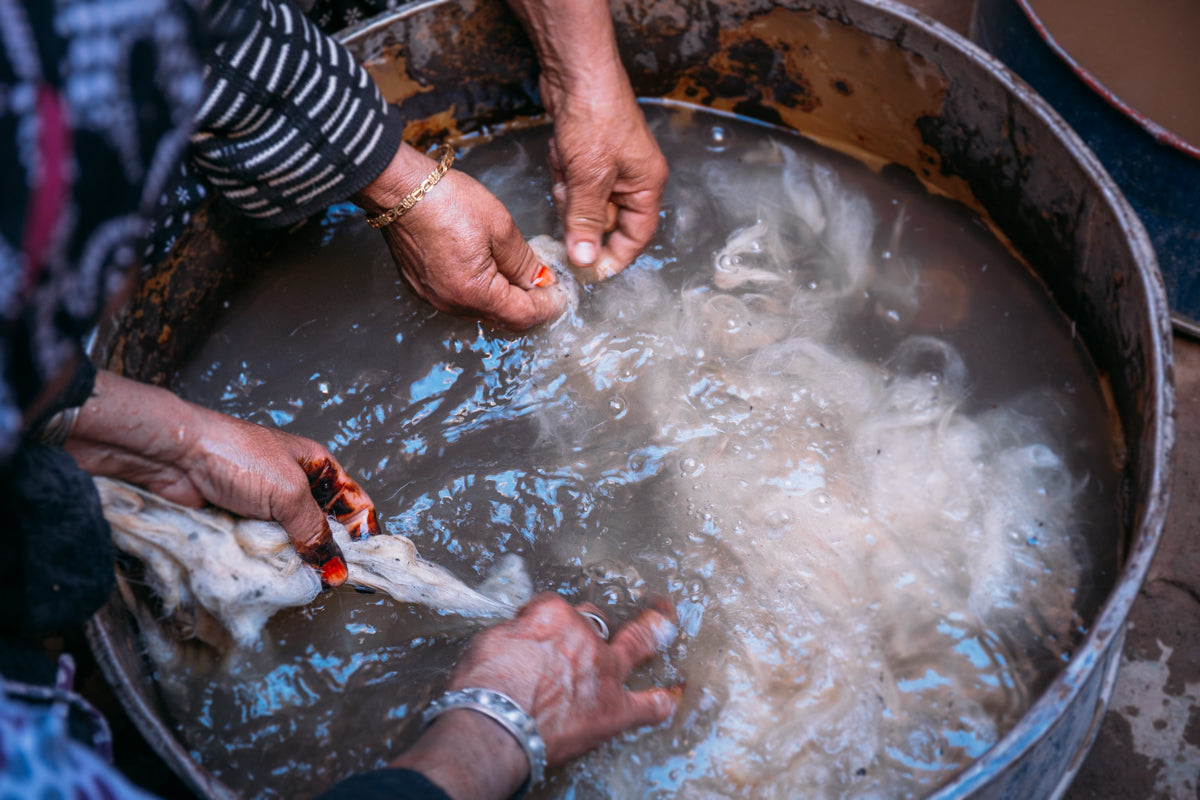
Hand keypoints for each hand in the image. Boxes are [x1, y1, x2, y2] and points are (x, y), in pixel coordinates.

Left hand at [64, 371, 378, 584]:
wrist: (175, 457)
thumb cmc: (238, 458)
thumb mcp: (289, 494)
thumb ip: (315, 533)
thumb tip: (338, 570)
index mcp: (317, 467)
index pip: (353, 502)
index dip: (362, 530)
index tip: (365, 563)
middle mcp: (295, 488)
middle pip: (324, 528)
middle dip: (328, 553)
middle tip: (331, 579)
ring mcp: (267, 509)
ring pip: (294, 544)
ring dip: (296, 561)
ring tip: (301, 579)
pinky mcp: (242, 526)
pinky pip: (265, 552)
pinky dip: (269, 564)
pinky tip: (273, 576)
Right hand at [355, 145, 566, 330]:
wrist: (399, 188)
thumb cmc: (447, 201)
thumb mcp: (500, 227)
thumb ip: (524, 261)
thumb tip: (541, 281)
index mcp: (474, 293)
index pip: (522, 316)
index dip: (546, 307)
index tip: (561, 294)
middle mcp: (451, 304)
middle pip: (501, 316)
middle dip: (526, 303)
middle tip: (545, 283)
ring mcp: (433, 297)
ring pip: (480, 308)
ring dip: (503, 296)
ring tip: (517, 271)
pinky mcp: (422, 286)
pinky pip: (459, 297)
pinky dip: (480, 289)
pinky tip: (488, 267)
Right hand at [392, 594, 680, 799]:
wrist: (495, 725)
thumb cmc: (482, 685)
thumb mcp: (490, 641)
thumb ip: (515, 633)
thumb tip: (520, 637)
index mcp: (551, 616)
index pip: (554, 608)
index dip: (544, 622)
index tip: (533, 636)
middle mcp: (584, 635)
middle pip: (597, 618)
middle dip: (600, 618)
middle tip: (602, 614)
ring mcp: (605, 670)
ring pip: (639, 642)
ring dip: (656, 631)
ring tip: (667, 622)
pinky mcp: (615, 709)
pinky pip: (650, 704)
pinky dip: (663, 701)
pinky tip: (673, 695)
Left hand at [506, 0, 667, 277]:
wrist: (576, 72)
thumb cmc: (596, 117)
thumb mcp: (590, 179)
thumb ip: (587, 222)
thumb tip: (586, 260)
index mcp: (646, 185)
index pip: (636, 236)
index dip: (615, 257)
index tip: (591, 272)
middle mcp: (632, 179)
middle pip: (605, 221)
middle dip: (581, 213)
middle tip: (566, 200)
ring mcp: (609, 167)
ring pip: (583, 202)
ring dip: (568, 191)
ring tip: (565, 166)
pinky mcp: (587, 156)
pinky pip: (571, 182)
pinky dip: (561, 172)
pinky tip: (559, 152)